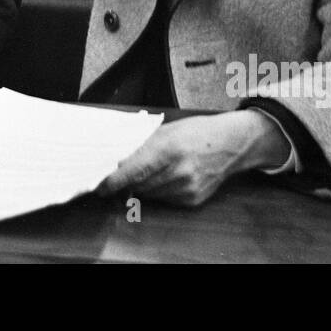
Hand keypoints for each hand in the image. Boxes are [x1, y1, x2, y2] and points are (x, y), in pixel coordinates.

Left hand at [96, 111, 288, 206]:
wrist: (231, 145)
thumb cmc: (197, 132)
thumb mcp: (166, 131)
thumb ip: (141, 146)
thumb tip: (116, 160)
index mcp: (169, 148)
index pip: (133, 170)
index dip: (113, 181)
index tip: (99, 185)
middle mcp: (178, 171)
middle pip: (138, 184)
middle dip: (126, 181)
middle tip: (117, 174)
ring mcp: (186, 188)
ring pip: (149, 194)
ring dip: (142, 185)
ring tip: (151, 169)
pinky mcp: (192, 200)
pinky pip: (164, 199)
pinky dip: (159, 190)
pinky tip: (168, 176)